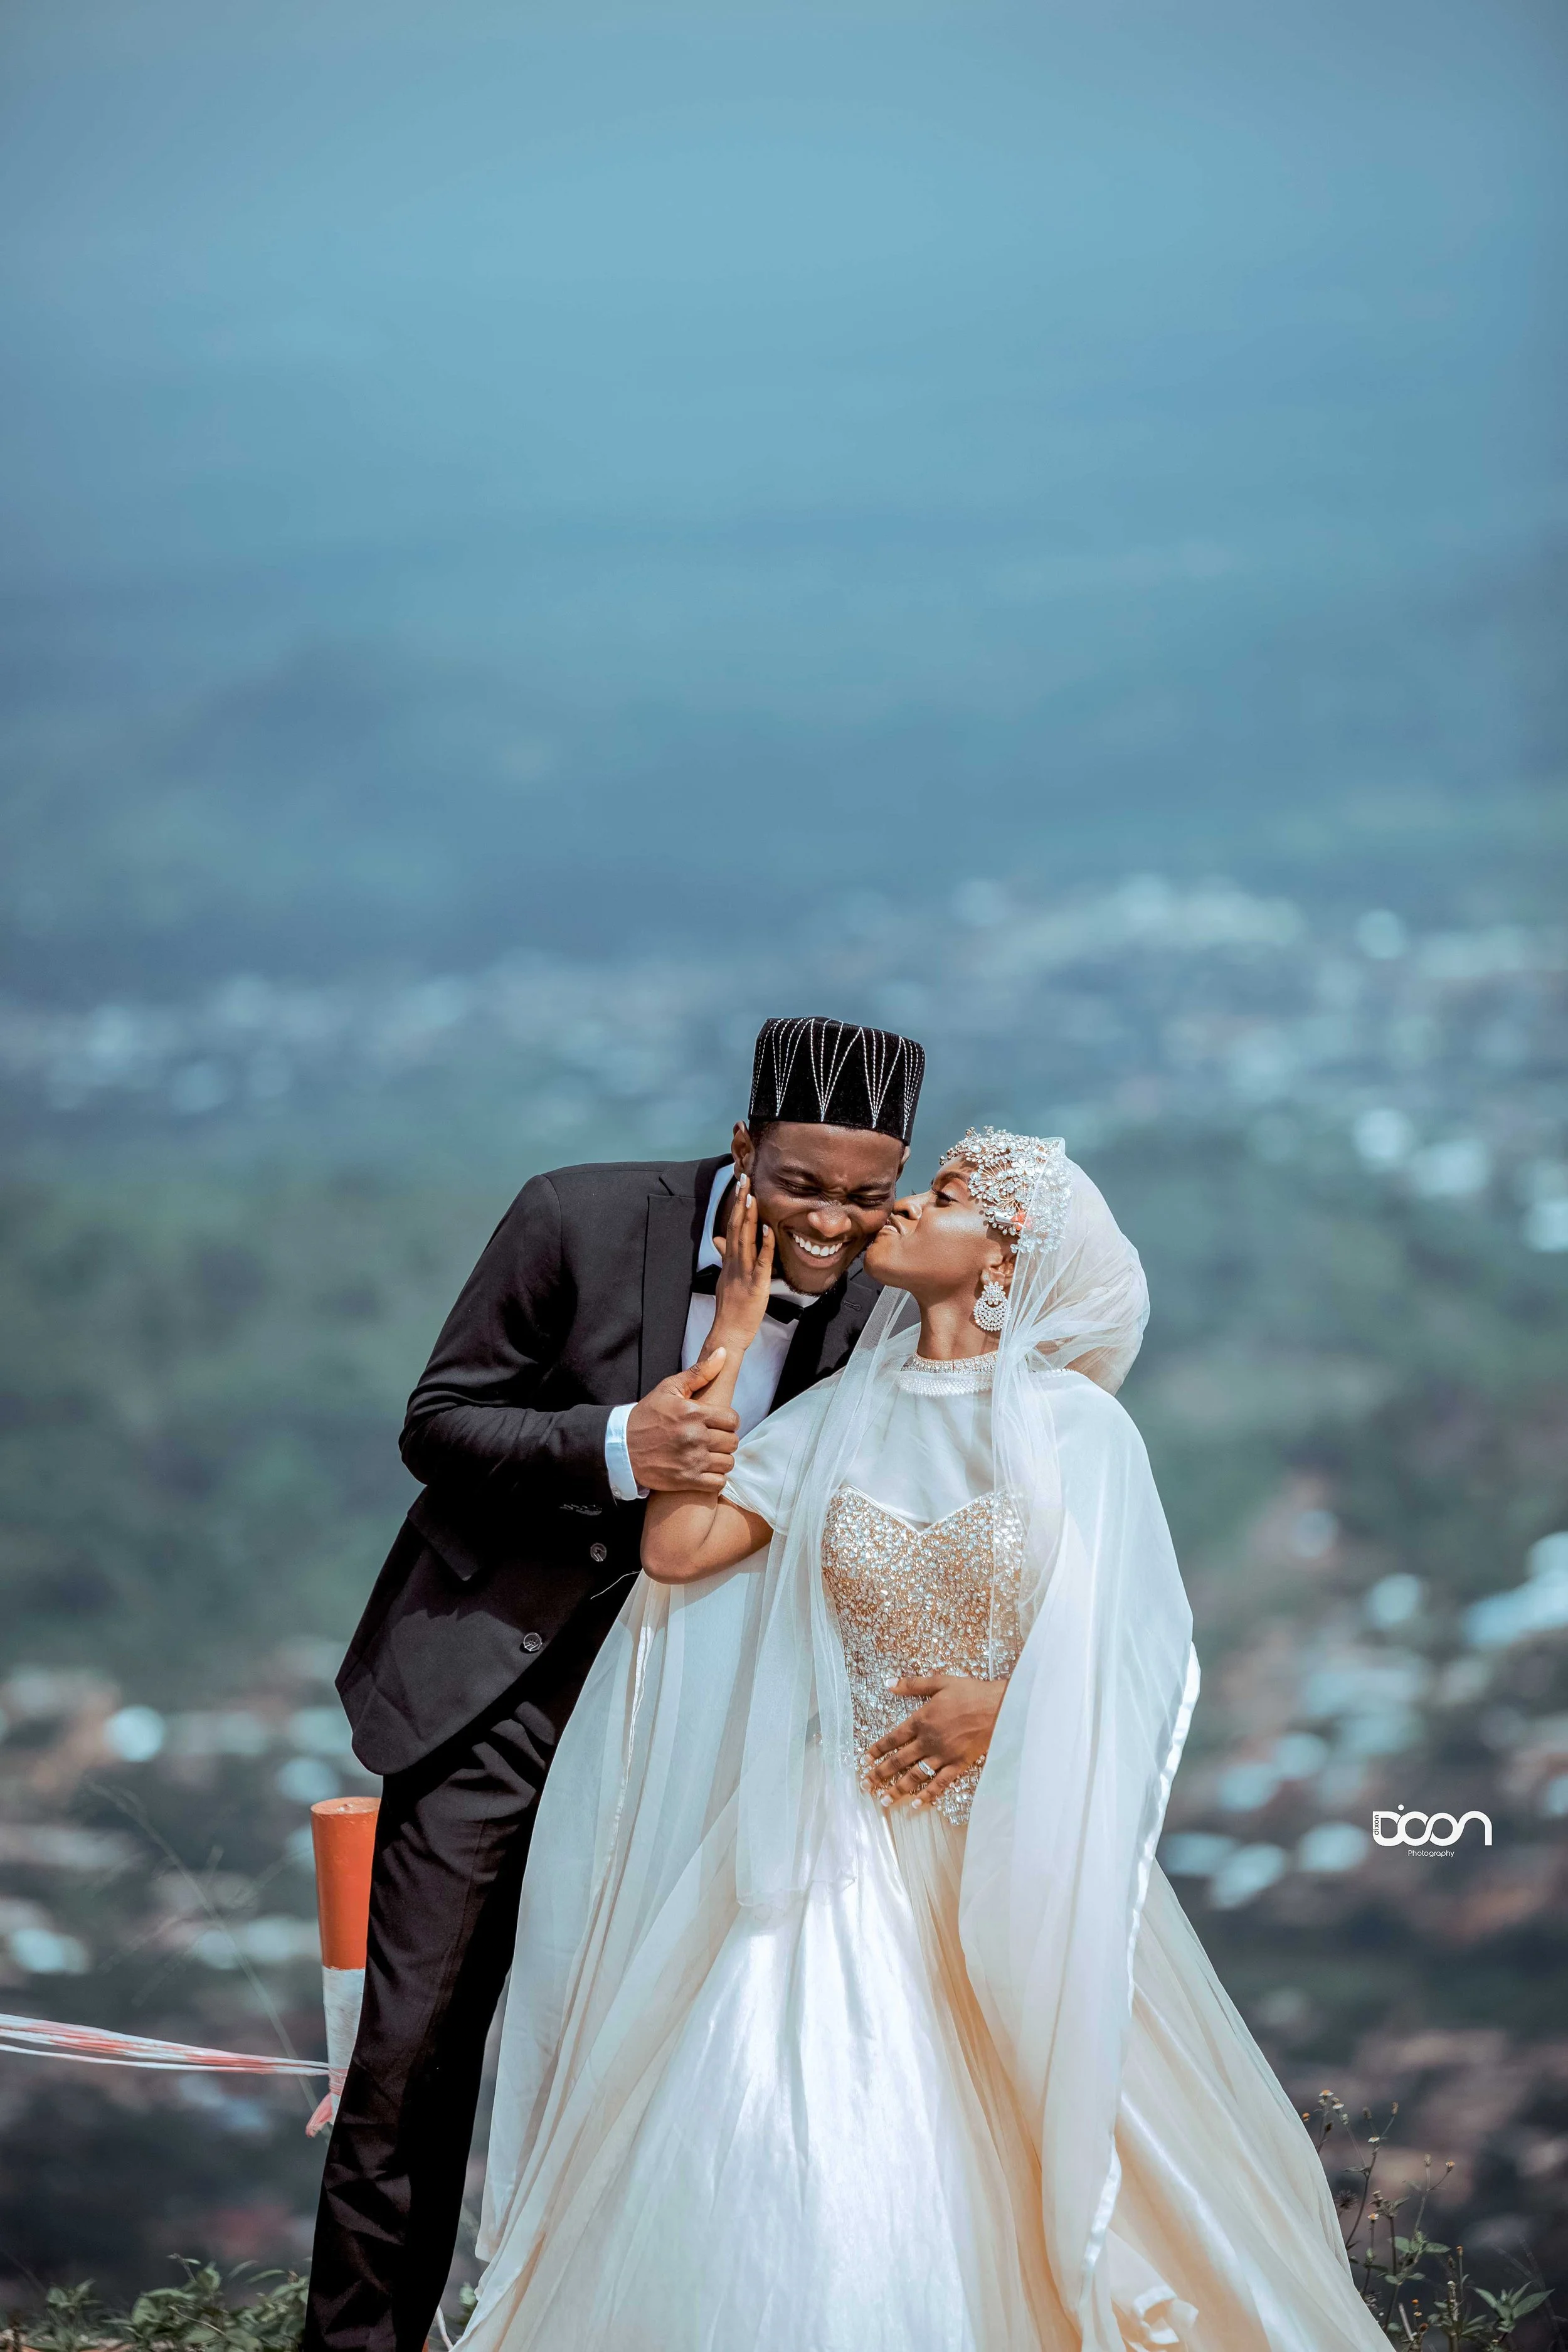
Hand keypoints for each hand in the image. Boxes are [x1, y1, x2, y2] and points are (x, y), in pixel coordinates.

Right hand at [626, 1354, 739, 1492]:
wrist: (620, 1448)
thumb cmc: (646, 1416)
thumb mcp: (668, 1389)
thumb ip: (699, 1373)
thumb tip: (723, 1352)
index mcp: (692, 1413)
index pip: (732, 1420)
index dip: (727, 1421)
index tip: (718, 1423)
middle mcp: (694, 1437)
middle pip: (732, 1442)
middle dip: (725, 1440)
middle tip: (713, 1439)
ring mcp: (691, 1460)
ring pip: (727, 1463)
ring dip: (721, 1459)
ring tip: (709, 1455)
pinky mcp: (686, 1480)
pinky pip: (718, 1482)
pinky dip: (715, 1478)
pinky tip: (705, 1470)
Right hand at [709, 1172, 775, 1352]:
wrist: (728, 1332)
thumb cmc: (731, 1307)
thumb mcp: (726, 1277)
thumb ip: (724, 1256)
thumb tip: (719, 1238)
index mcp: (730, 1260)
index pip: (733, 1226)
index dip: (736, 1205)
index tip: (741, 1186)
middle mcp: (734, 1262)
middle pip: (736, 1227)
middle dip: (740, 1203)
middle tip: (744, 1179)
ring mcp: (744, 1272)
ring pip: (745, 1240)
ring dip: (748, 1218)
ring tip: (751, 1196)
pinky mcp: (755, 1285)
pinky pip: (761, 1262)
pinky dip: (764, 1245)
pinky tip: (767, 1230)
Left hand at [865, 1674, 1005, 1808]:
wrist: (999, 1707)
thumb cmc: (970, 1692)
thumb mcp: (940, 1682)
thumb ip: (912, 1684)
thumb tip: (888, 1683)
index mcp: (921, 1720)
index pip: (892, 1738)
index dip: (877, 1750)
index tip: (864, 1760)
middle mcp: (928, 1741)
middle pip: (898, 1760)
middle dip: (880, 1774)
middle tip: (865, 1786)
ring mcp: (943, 1755)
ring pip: (915, 1776)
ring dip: (898, 1789)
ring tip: (884, 1800)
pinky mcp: (958, 1765)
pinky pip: (940, 1783)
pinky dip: (928, 1795)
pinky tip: (916, 1804)